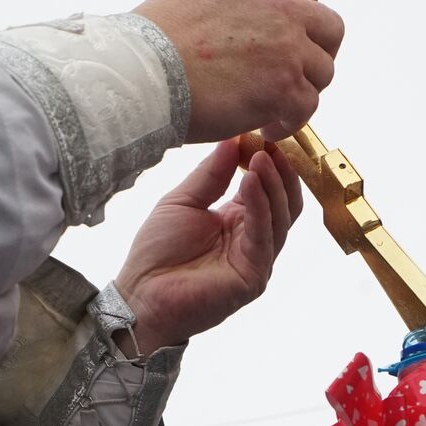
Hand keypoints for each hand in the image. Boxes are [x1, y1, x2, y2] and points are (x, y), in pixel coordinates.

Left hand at [114, 139, 302, 353]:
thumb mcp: (184, 201)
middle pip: (284, 202)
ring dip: (272, 184)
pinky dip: (261, 207)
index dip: (269, 162)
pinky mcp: (253, 277)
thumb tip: (233, 140)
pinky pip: (264, 236)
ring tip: (260, 157)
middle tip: (270, 142)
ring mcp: (257, 260)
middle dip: (280, 171)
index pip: (268, 189)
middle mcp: (254, 240)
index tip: (262, 133)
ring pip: (281, 218)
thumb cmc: (157, 252)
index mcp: (240, 221)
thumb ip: (211, 175)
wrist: (140, 292)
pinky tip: (250, 182)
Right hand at [133, 0, 343, 142]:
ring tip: (276, 107)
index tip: (289, 35)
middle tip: (296, 73)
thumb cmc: (149, 40)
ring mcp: (286, 47)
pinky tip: (269, 128)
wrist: (140, 74)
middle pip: (329, 27)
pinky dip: (292, 121)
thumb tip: (235, 10)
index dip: (302, 13)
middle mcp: (278, 5)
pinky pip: (307, 107)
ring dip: (303, 90)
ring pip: (322, 71)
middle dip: (317, 52)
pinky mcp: (283, 88)